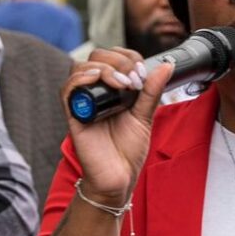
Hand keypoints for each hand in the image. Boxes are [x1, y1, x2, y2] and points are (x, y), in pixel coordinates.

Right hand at [61, 47, 173, 205]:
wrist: (119, 178)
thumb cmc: (127, 151)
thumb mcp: (145, 116)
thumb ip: (152, 91)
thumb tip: (166, 65)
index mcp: (112, 90)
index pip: (112, 57)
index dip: (126, 57)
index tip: (141, 72)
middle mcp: (96, 93)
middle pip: (95, 58)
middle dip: (117, 61)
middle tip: (133, 80)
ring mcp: (84, 103)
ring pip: (80, 68)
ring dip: (102, 68)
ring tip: (121, 84)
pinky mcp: (75, 116)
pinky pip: (68, 91)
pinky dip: (79, 80)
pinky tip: (96, 80)